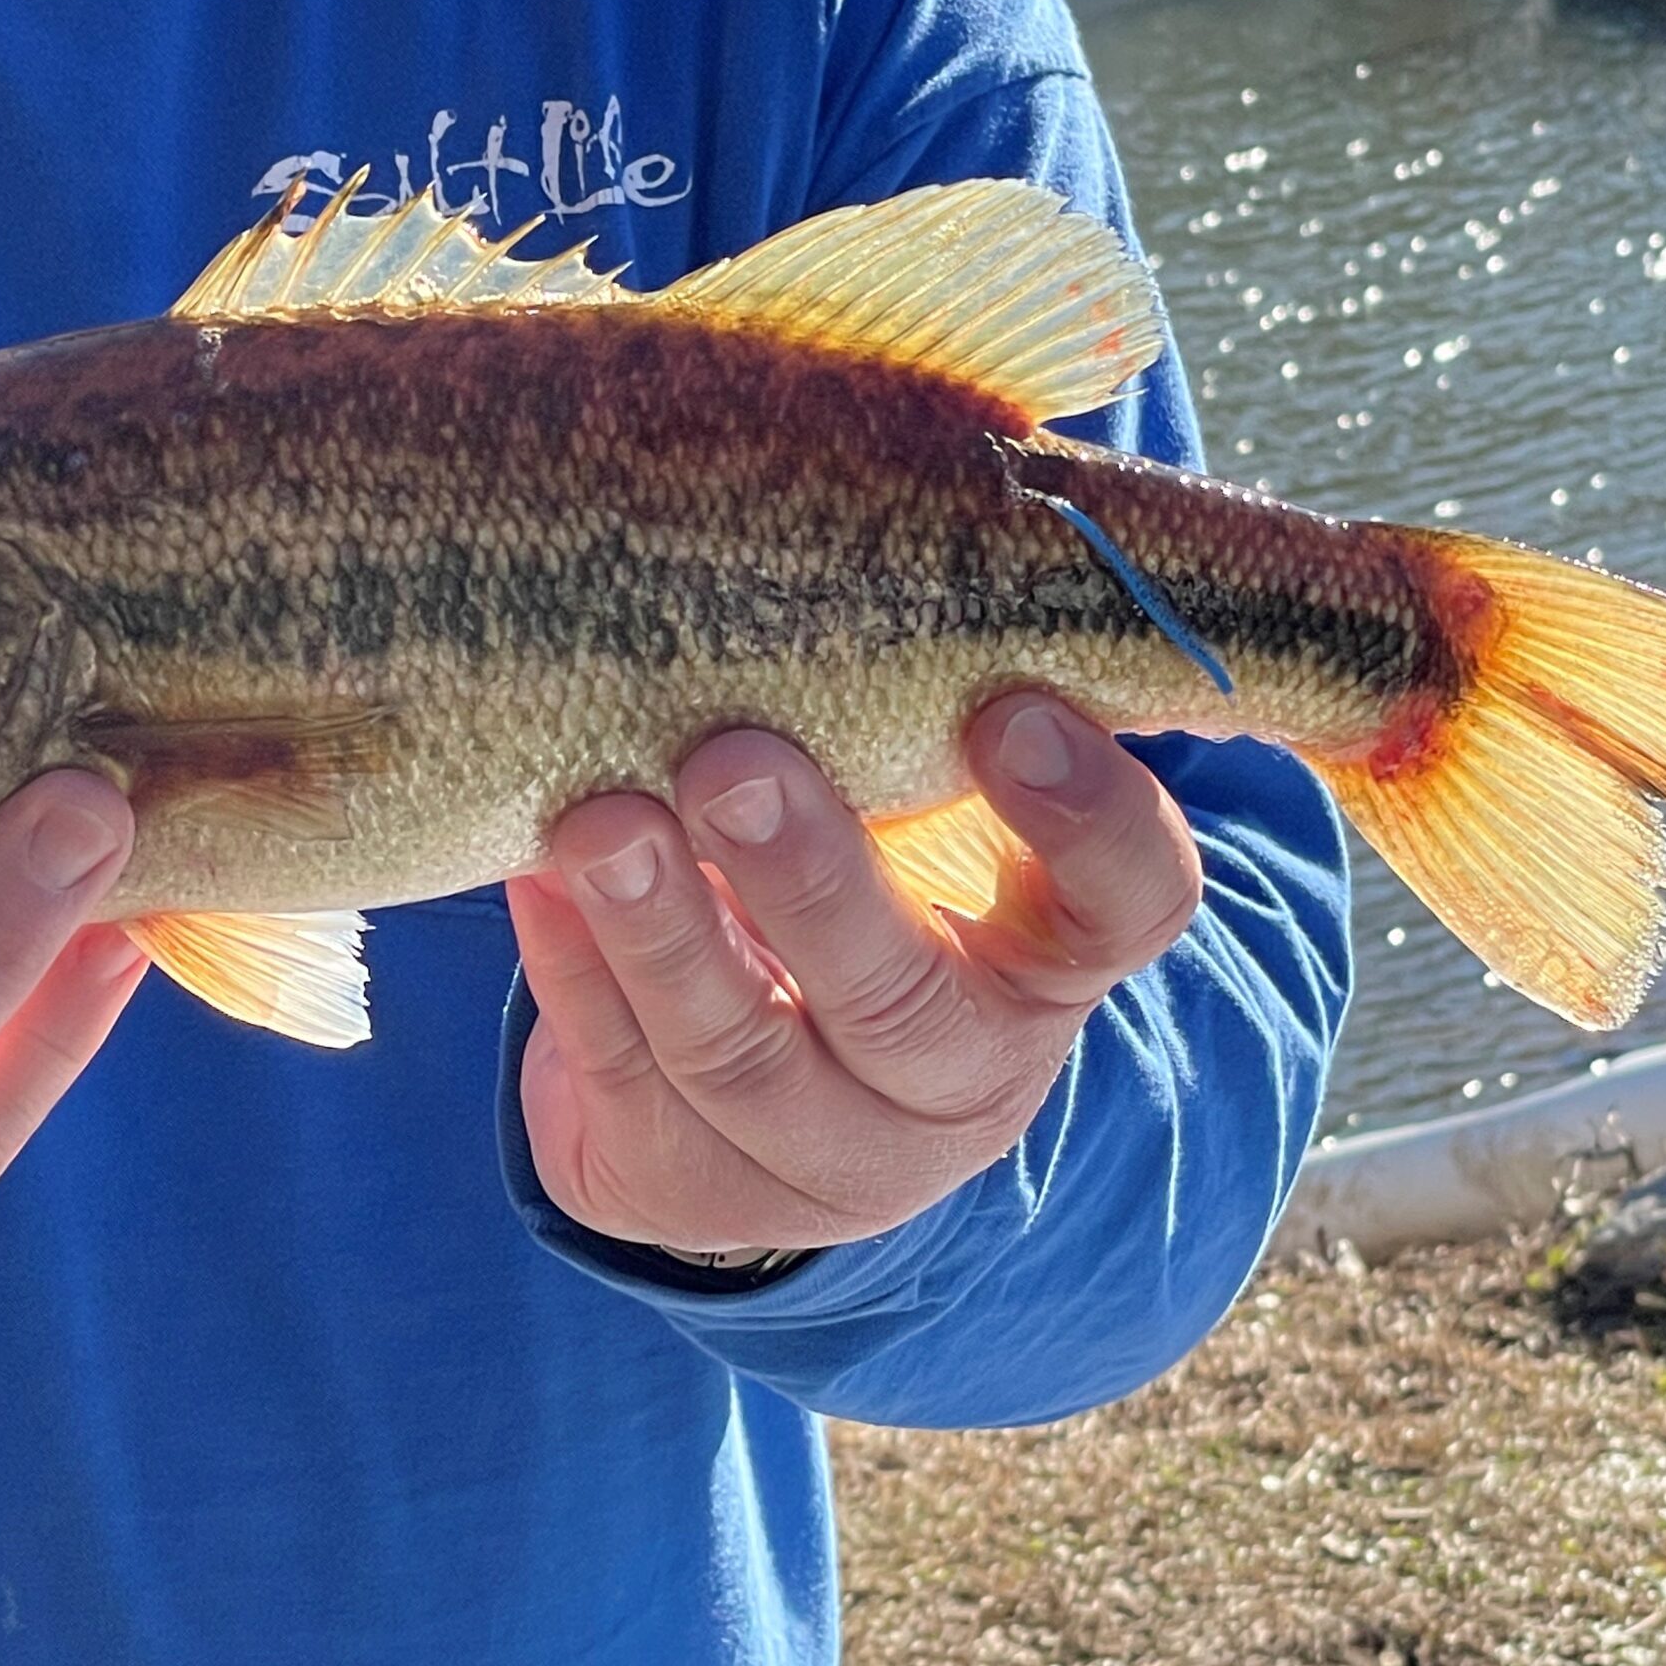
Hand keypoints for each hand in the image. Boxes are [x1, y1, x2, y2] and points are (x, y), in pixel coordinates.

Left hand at [507, 693, 1202, 1256]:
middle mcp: (957, 1077)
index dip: (1090, 822)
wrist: (756, 1100)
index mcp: (1045, 966)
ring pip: (744, 1059)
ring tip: (597, 823)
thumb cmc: (856, 886)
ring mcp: (821, 1152)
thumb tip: (870, 481)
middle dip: (815, 884)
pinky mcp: (688, 1184)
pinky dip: (575, 973)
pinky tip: (536, 882)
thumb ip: (914, 707)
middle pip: (906, 1004)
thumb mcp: (917, 815)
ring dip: (664, 936)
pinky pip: (624, 1078)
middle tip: (734, 764)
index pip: (1129, 907)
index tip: (1011, 711)